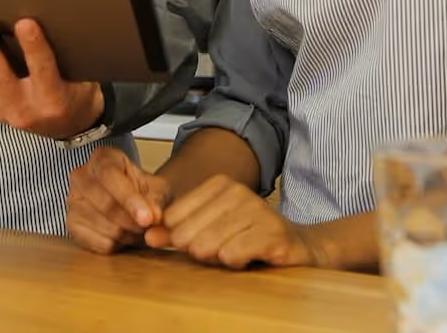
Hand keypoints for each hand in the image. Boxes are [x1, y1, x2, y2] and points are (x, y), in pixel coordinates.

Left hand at [0, 17, 102, 139]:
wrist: (71, 123)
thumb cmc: (77, 89)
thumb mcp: (83, 73)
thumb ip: (65, 51)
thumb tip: (44, 13)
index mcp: (54, 99)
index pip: (44, 70)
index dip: (34, 47)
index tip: (25, 22)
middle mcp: (24, 109)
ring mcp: (2, 110)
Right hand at [67, 146, 171, 254]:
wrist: (132, 202)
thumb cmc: (142, 190)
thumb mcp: (156, 187)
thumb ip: (156, 200)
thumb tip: (154, 217)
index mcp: (102, 158)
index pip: (110, 176)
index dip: (130, 199)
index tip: (147, 218)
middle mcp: (81, 176)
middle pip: (105, 203)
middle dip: (132, 220)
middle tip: (149, 227)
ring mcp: (73, 201)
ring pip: (104, 226)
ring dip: (128, 234)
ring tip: (139, 229)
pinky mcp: (72, 225)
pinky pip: (98, 242)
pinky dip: (118, 244)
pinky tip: (125, 236)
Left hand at [149, 176, 321, 270]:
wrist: (298, 246)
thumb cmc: (249, 237)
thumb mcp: (209, 229)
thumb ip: (177, 232)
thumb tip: (148, 236)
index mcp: (219, 184)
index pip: (174, 218)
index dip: (182, 239)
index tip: (203, 240)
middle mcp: (237, 191)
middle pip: (188, 234)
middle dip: (199, 251)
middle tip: (222, 249)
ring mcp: (256, 210)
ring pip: (208, 246)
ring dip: (219, 258)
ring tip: (237, 251)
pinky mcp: (272, 233)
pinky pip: (232, 255)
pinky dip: (236, 263)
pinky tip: (249, 257)